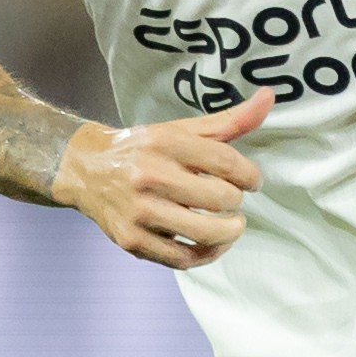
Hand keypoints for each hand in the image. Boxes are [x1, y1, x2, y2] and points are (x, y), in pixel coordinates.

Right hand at [56, 90, 269, 269]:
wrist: (86, 170)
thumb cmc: (142, 150)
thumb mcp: (181, 130)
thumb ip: (228, 121)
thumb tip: (270, 98)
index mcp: (164, 142)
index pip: (226, 161)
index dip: (250, 175)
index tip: (251, 180)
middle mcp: (149, 175)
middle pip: (220, 198)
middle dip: (236, 201)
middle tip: (232, 199)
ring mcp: (139, 211)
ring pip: (206, 232)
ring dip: (230, 231)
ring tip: (232, 224)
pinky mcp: (132, 240)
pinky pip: (184, 258)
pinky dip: (207, 254)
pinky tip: (212, 242)